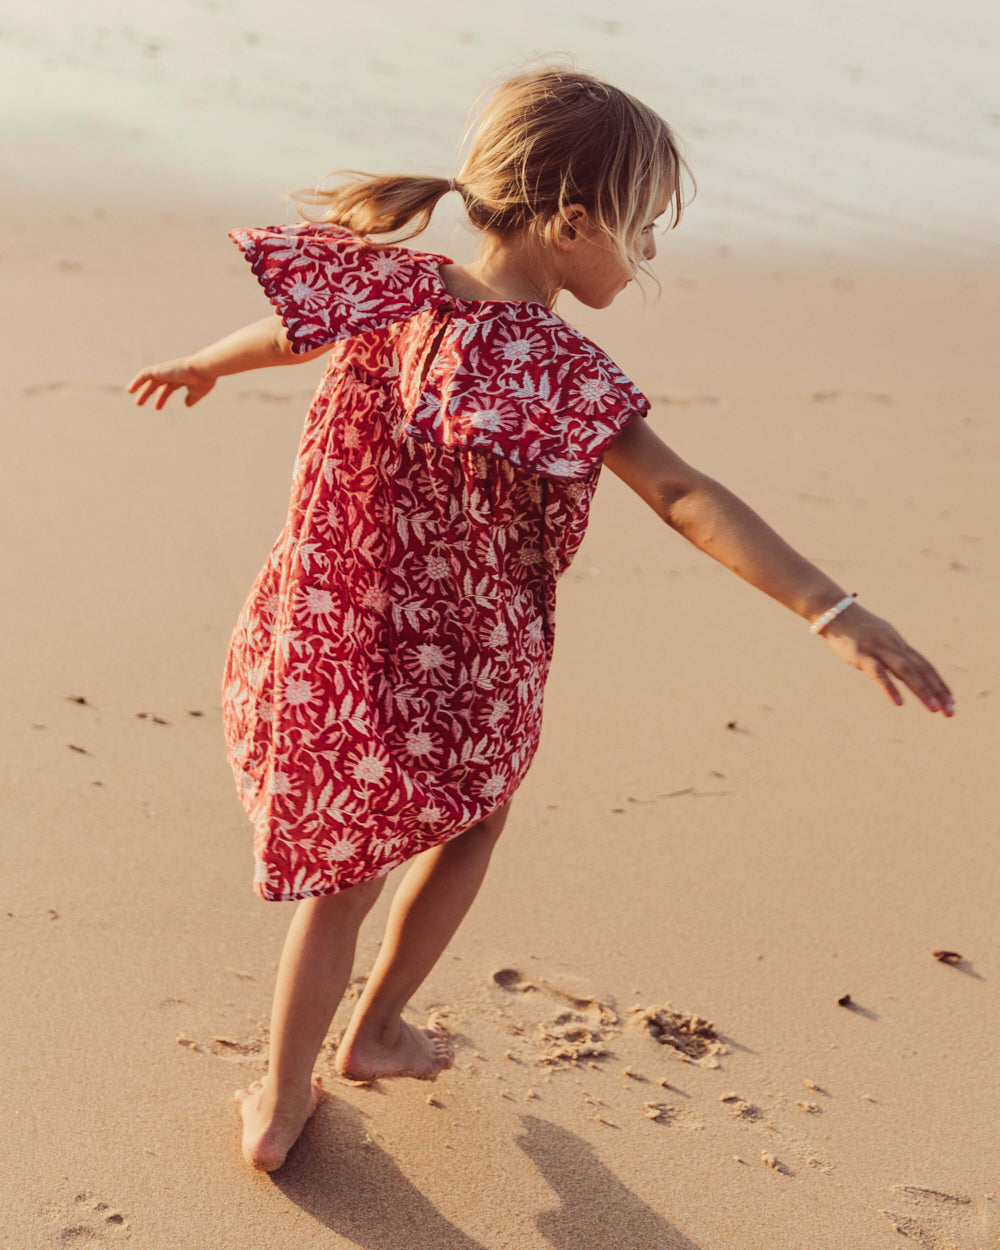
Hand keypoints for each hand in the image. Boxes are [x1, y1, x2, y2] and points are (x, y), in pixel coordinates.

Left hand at [126, 358, 215, 408]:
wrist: (203, 369)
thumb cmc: (204, 380)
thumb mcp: (198, 393)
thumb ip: (192, 398)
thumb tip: (186, 405)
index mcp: (182, 378)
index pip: (168, 387)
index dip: (162, 397)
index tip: (157, 407)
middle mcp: (173, 373)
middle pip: (156, 384)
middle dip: (148, 393)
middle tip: (139, 404)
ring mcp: (166, 370)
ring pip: (149, 380)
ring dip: (140, 390)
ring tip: (134, 401)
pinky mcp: (160, 370)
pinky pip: (144, 374)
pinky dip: (136, 381)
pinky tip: (130, 389)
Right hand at [820, 604, 954, 714]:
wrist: (833, 610)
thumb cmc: (853, 626)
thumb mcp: (878, 638)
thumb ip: (891, 652)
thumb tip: (901, 667)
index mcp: (899, 643)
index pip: (925, 665)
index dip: (939, 683)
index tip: (951, 701)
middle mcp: (894, 646)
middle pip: (922, 670)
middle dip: (938, 691)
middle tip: (951, 712)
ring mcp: (878, 649)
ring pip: (906, 671)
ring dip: (922, 690)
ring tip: (934, 709)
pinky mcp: (861, 654)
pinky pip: (878, 673)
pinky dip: (890, 688)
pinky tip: (899, 703)